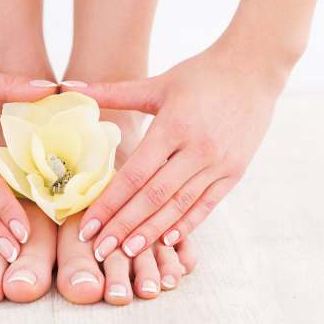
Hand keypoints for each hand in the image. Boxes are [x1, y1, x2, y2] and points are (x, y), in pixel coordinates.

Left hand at [62, 46, 288, 259]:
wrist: (254, 69)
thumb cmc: (199, 75)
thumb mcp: (156, 84)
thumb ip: (113, 92)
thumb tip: (69, 86)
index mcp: (173, 127)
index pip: (134, 175)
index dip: (109, 204)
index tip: (87, 227)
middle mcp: (196, 150)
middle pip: (153, 198)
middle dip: (123, 227)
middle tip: (100, 252)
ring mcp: (218, 164)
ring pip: (178, 206)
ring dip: (151, 233)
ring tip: (127, 254)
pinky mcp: (234, 172)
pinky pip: (206, 205)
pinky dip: (186, 225)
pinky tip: (165, 242)